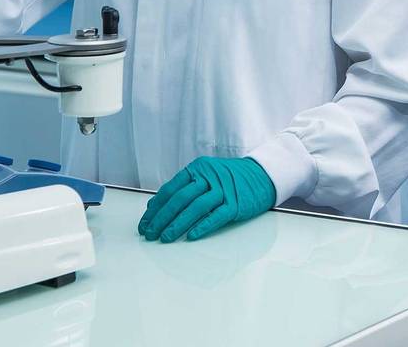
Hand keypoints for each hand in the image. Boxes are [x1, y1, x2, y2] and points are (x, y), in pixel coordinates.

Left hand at [138, 156, 276, 242]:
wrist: (261, 176)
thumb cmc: (230, 179)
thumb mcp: (205, 176)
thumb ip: (182, 188)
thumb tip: (154, 206)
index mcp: (199, 168)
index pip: (171, 189)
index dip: (156, 207)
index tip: (145, 222)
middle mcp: (210, 177)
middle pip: (181, 198)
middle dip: (162, 218)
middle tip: (150, 233)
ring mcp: (224, 190)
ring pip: (196, 208)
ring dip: (178, 224)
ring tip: (166, 238)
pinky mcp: (236, 204)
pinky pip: (217, 216)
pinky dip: (203, 226)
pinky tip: (191, 236)